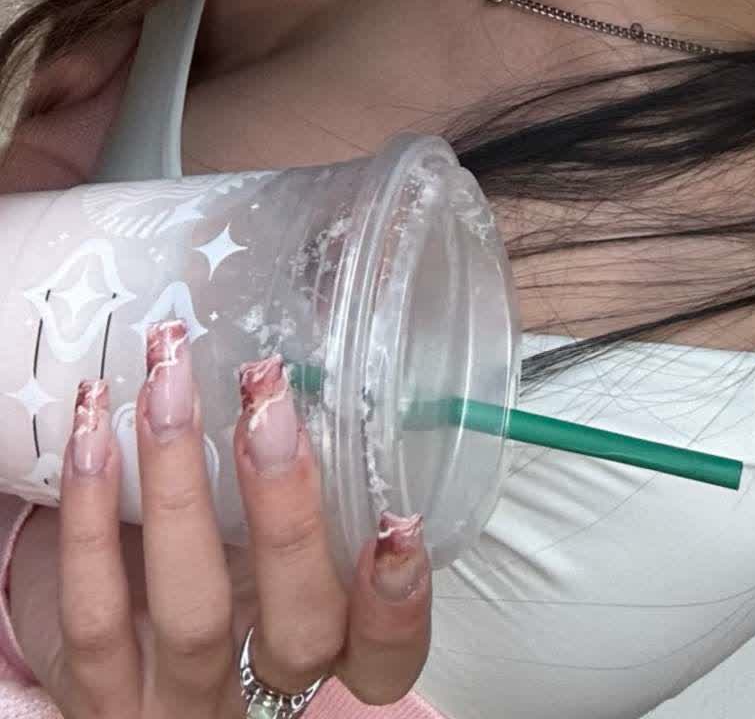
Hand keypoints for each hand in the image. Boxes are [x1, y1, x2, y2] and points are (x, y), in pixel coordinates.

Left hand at [14, 324, 430, 713]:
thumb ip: (284, 497)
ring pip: (189, 611)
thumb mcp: (249, 563)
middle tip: (269, 404)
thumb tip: (302, 343)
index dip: (397, 606)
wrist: (84, 680)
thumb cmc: (193, 591)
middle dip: (289, 515)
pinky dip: (92, 510)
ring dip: (179, 483)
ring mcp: (169, 701)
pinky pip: (93, 607)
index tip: (398, 521)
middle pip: (297, 631)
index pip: (380, 662)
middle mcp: (252, 690)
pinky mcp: (93, 691)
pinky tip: (92, 428)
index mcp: (310, 655)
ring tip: (170, 381)